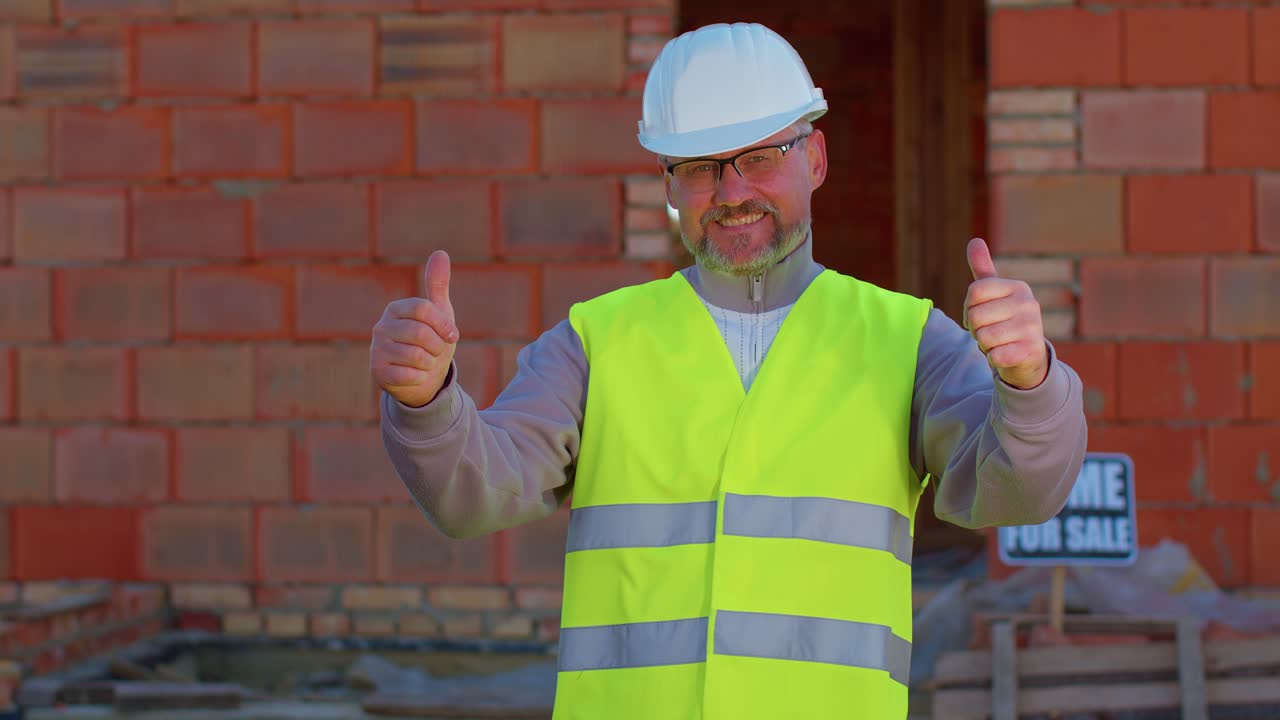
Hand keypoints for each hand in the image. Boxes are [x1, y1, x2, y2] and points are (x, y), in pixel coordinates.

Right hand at [370, 250, 459, 407]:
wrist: (423, 379)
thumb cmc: (432, 342)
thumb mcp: (439, 313)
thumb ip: (437, 284)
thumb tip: (441, 252)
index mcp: (396, 308)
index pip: (423, 308)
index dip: (443, 324)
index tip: (452, 335)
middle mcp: (381, 327)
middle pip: (420, 333)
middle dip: (438, 346)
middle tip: (437, 352)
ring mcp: (376, 349)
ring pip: (416, 356)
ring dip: (430, 363)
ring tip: (426, 363)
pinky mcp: (377, 372)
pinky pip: (409, 375)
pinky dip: (420, 377)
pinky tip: (416, 375)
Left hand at [963, 238, 1047, 389]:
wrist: (1027, 357)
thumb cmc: (1004, 321)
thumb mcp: (994, 294)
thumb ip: (983, 269)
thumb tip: (974, 240)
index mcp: (1017, 286)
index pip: (974, 292)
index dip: (968, 308)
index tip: (982, 314)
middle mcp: (1028, 303)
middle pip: (975, 316)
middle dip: (976, 329)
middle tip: (992, 331)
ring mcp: (1032, 327)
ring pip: (983, 337)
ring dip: (985, 345)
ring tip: (1000, 342)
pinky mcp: (1031, 351)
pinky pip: (994, 356)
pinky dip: (994, 359)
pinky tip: (1006, 355)